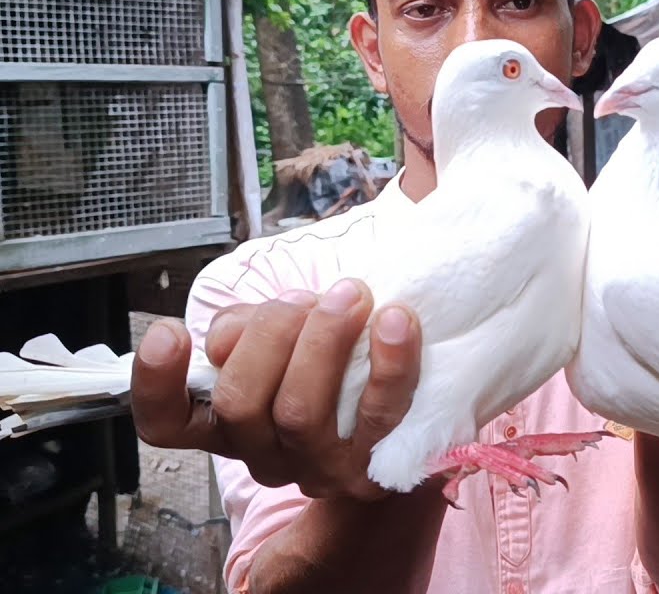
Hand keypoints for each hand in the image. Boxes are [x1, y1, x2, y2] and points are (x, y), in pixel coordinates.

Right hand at [129, 278, 422, 500]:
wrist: (397, 417)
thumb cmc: (326, 363)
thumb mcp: (274, 342)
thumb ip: (247, 329)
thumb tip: (247, 324)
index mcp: (225, 424)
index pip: (166, 422)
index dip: (155, 382)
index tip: (170, 331)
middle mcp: (264, 453)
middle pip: (238, 403)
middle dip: (268, 333)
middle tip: (302, 299)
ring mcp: (318, 467)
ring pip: (298, 410)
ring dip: (323, 340)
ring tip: (349, 296)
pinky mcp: (375, 466)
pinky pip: (379, 413)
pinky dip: (389, 361)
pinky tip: (394, 320)